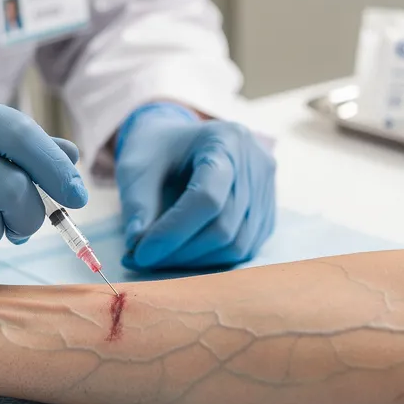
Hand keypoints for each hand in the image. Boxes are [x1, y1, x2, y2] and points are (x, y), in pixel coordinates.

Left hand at [115, 104, 275, 269]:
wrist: (180, 143)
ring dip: (195, 262)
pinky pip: (244, 249)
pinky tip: (184, 251)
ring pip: (237, 245)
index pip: (207, 198)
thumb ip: (138, 205)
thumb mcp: (136, 167)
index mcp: (224, 140)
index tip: (140, 253)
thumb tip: (137, 246)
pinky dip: (211, 260)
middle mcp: (255, 164)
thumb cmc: (157, 152)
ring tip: (161, 256)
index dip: (173, 232)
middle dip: (180, 252)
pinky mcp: (267, 214)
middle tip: (144, 259)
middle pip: (224, 227)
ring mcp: (267, 190)